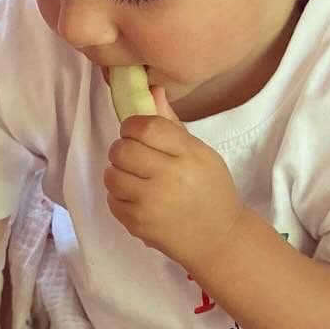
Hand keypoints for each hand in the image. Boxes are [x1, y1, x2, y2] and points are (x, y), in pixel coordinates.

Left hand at [104, 87, 246, 272]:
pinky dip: (119, 197)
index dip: (132, 126)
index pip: (146, 127)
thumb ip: (171, 125)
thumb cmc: (211, 191)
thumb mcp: (200, 154)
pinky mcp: (139, 224)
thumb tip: (151, 89)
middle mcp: (169, 178)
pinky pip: (112, 200)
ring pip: (111, 175)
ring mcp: (151, 203)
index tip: (134, 132)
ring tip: (134, 177)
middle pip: (122, 150)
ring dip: (117, 173)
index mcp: (188, 154)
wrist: (218, 239)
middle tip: (132, 156)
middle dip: (121, 149)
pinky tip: (137, 198)